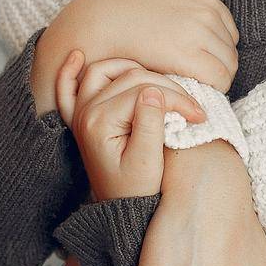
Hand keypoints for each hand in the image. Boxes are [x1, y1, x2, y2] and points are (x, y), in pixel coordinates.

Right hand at [31, 0, 238, 112]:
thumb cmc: (121, 2)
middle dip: (219, 61)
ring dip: (218, 76)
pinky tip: (200, 92)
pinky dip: (216, 87)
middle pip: (230, 47)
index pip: (227, 28)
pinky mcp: (190, 56)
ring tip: (199, 86)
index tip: (201, 57)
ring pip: (229, 64)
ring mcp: (199, 32)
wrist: (98, 22)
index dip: (216, 45)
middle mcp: (205, 10)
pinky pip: (220, 78)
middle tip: (200, 74)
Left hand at [55, 55, 198, 199]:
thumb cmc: (136, 189)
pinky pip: (66, 89)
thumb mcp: (148, 163)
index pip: (144, 92)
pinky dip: (69, 72)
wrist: (120, 209)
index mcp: (100, 122)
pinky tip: (77, 56)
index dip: (177, 100)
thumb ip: (150, 124)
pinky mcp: (82, 118)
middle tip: (191, 107)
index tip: (199, 115)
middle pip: (129, 77)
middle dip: (166, 87)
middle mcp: (86, 112)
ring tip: (159, 82)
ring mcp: (81, 113)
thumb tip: (155, 91)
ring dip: (129, 68)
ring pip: (101, 71)